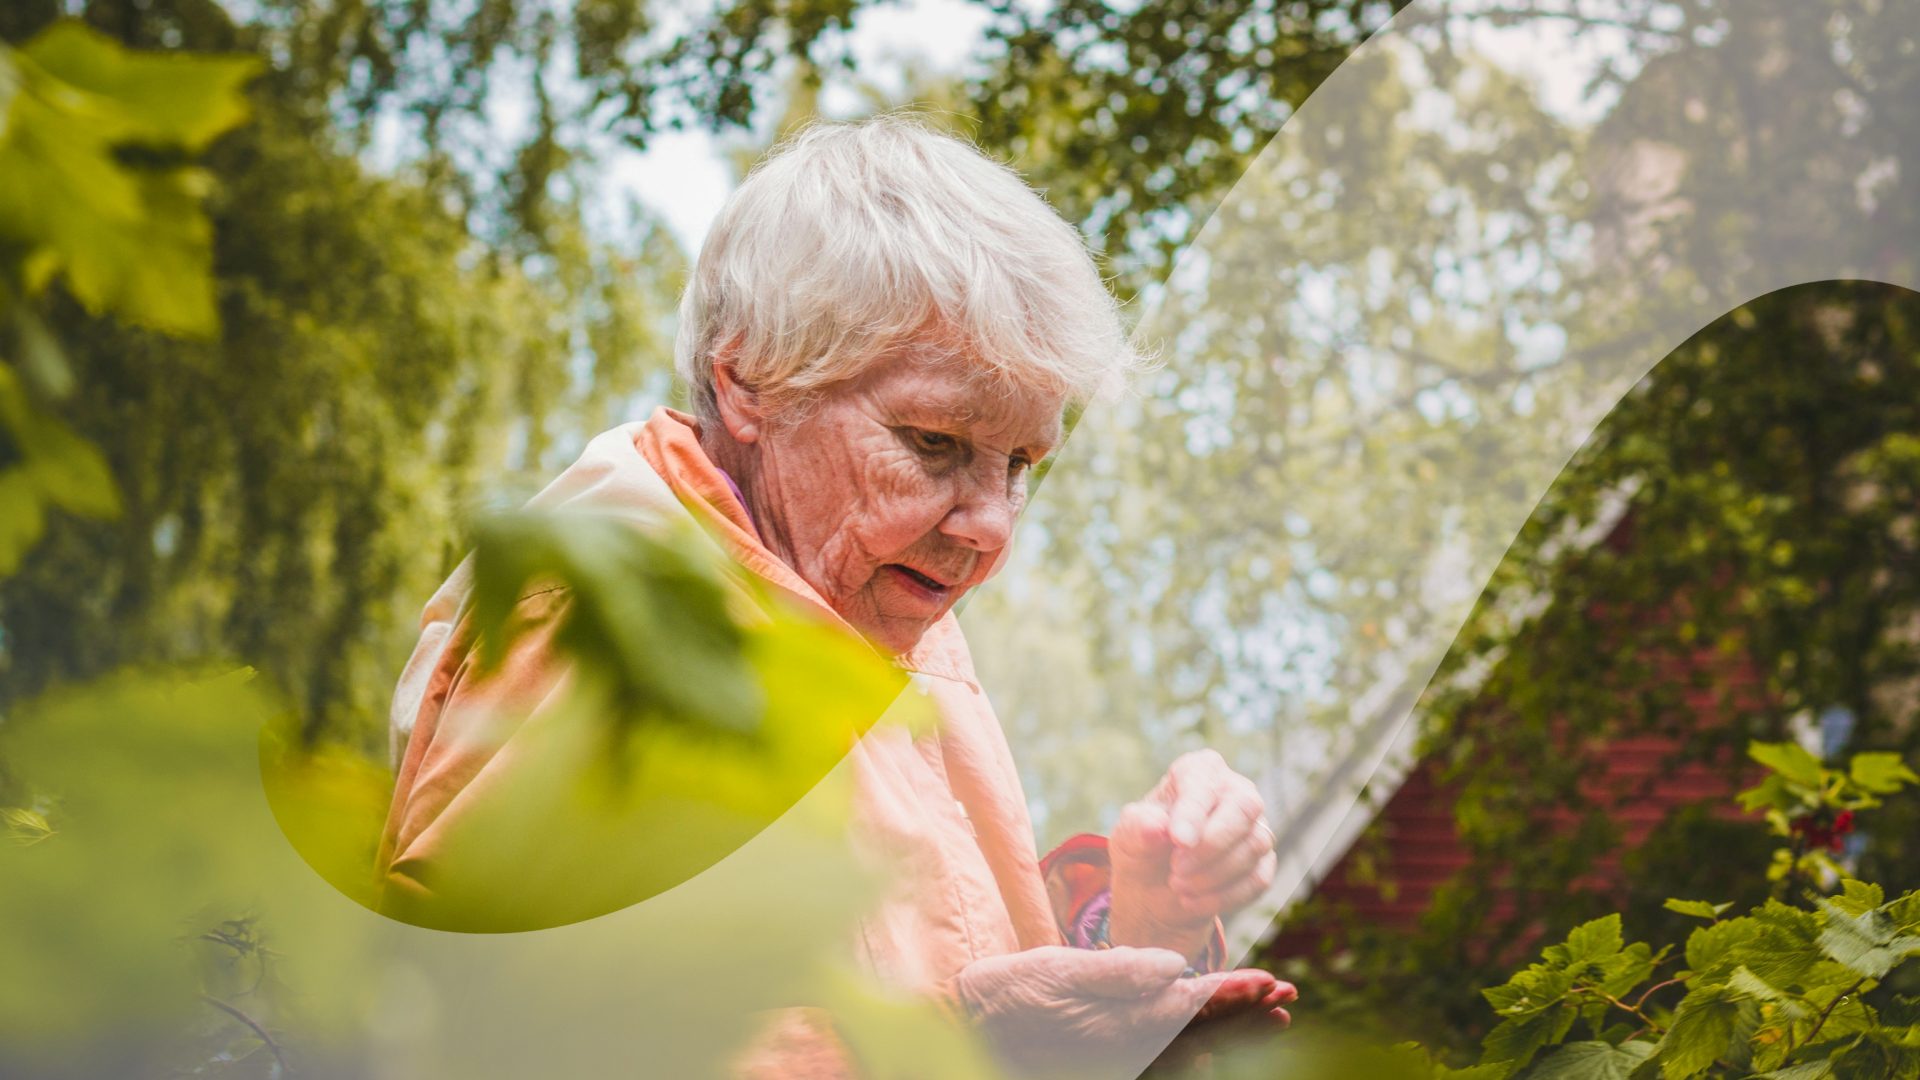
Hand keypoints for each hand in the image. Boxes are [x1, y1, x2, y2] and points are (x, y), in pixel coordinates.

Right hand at [954, 946, 1292, 1073]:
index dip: (1236, 991)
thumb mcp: (1062, 969)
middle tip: (1288, 995)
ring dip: (1234, 1030)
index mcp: (1126, 1023)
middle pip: (1205, 1030)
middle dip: (1248, 1012)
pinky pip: (1166, 1060)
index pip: (1195, 1004)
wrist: (974, 1026)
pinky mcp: (1111, 1062)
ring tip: (1273, 1017)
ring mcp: (1123, 1060)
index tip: (1270, 980)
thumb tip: (1175, 965)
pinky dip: (1196, 1050)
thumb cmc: (1015, 990)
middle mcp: (1132, 1048)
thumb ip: (1120, 969)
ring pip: (1193, 1046)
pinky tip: (1213, 1046)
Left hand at [1109, 750, 1275, 958]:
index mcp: (1200, 771)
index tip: (1177, 841)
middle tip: (1176, 870)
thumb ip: (1138, 827)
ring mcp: (1255, 827)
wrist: (1155, 889)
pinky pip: (1258, 879)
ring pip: (1254, 845)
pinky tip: (1192, 902)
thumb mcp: (1128, 837)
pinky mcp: (1263, 863)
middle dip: (1211, 844)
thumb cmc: (1144, 847)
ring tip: (1177, 886)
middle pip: (1244, 808)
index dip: (1194, 812)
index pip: (1205, 782)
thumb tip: (1155, 827)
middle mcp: (1235, 792)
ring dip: (1213, 875)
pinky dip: (1224, 897)